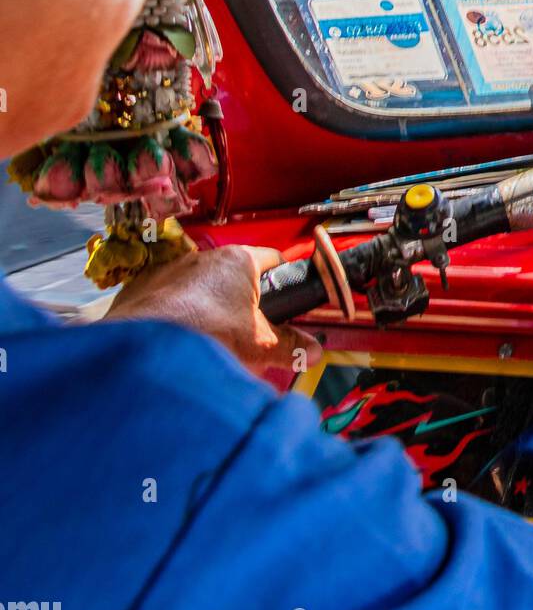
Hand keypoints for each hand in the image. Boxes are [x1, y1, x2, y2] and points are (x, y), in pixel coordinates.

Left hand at [105, 245, 322, 380]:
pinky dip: (173, 316)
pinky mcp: (140, 287)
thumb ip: (289, 346)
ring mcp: (169, 269)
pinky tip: (174, 342)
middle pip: (234, 276)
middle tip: (247, 335)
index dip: (283, 281)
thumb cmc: (209, 335)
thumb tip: (314, 352)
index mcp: (239, 261)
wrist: (143, 351)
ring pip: (199, 287)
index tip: (285, 304)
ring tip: (207, 343)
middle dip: (242, 302)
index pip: (273, 259)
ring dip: (206, 307)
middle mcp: (203, 257)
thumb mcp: (258, 345)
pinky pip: (166, 298)